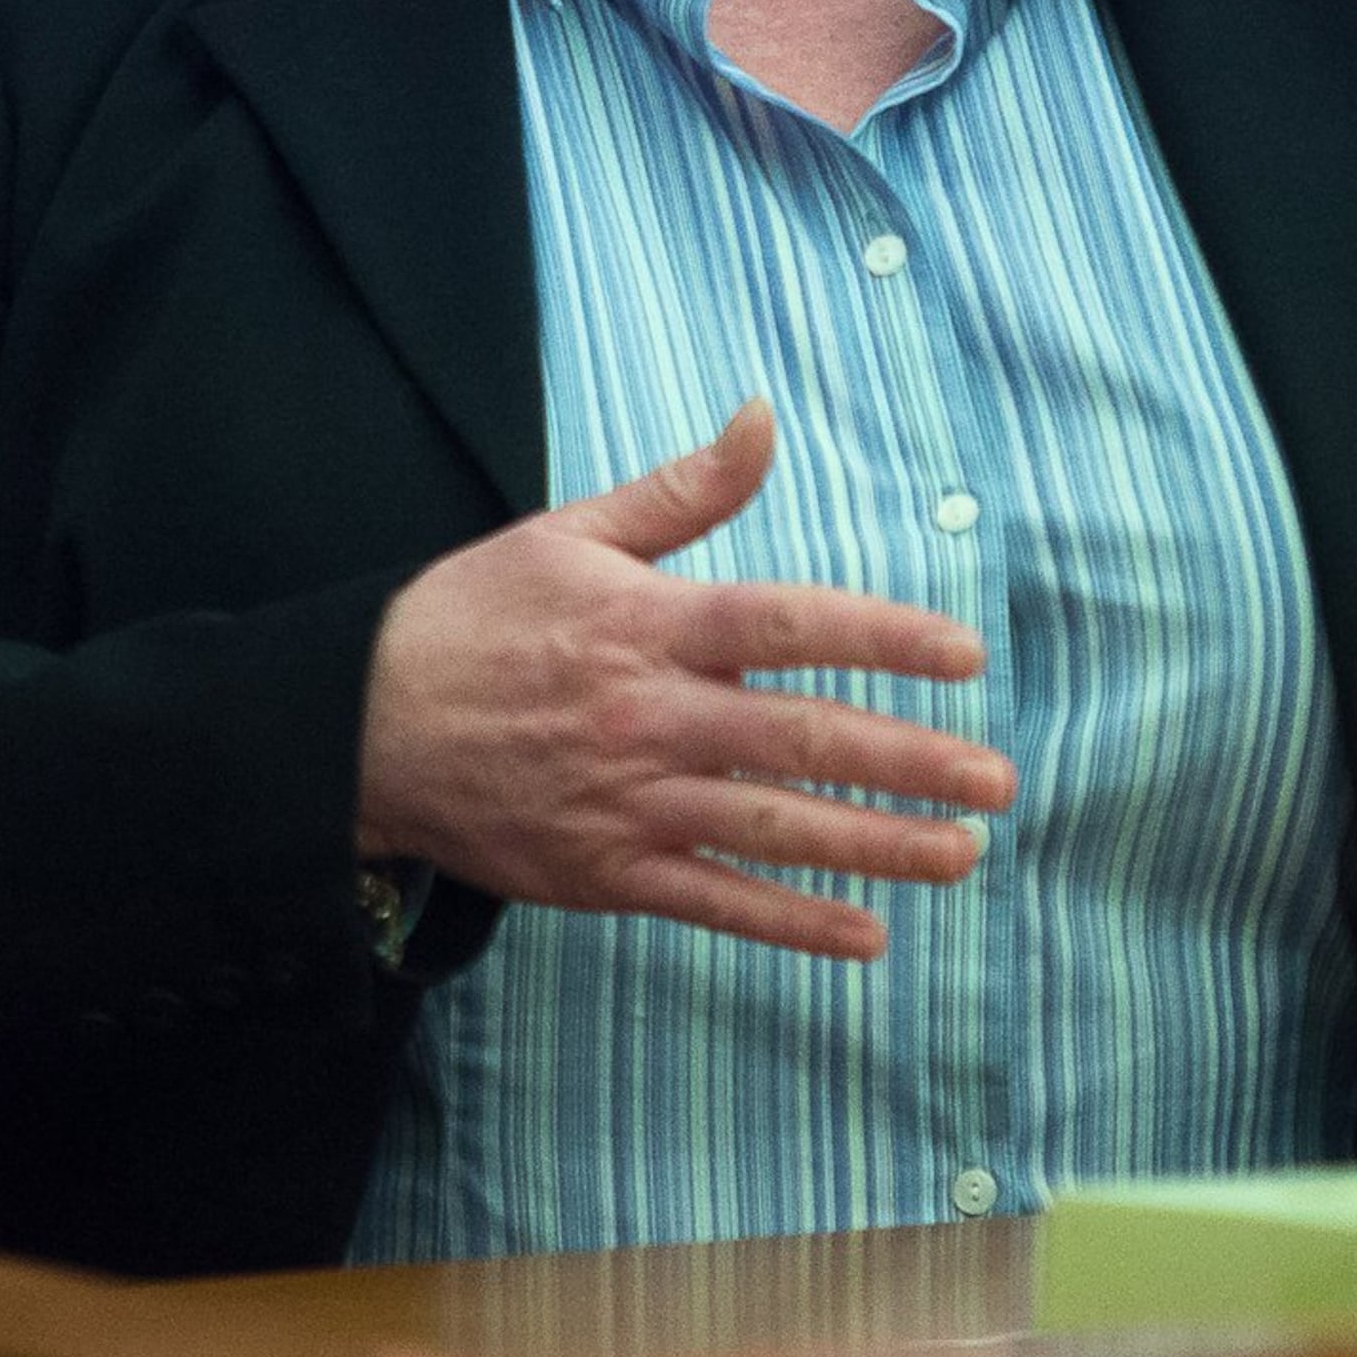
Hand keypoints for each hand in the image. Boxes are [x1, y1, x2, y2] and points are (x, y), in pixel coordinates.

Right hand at [355, 399, 1014, 959]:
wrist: (357, 727)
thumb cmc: (473, 618)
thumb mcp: (570, 534)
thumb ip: (682, 492)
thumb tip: (763, 419)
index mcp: (649, 625)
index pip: (788, 626)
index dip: (882, 638)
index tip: (964, 656)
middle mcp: (649, 718)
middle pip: (801, 740)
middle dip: (909, 760)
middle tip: (998, 778)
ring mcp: (629, 805)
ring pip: (772, 831)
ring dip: (876, 847)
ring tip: (962, 854)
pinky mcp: (604, 875)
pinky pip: (713, 905)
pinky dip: (791, 925)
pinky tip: (866, 936)